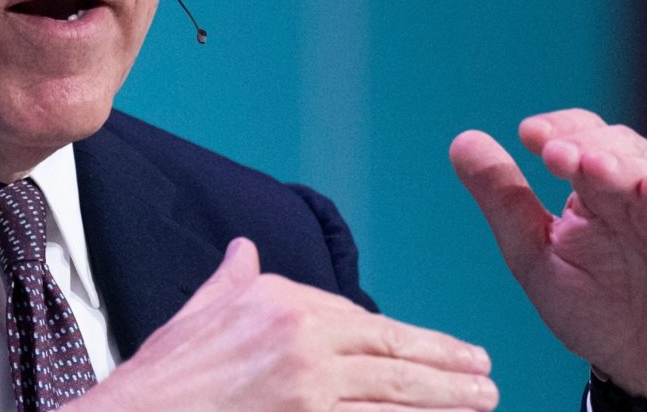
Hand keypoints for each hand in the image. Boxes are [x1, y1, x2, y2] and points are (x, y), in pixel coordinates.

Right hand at [69, 237, 498, 410]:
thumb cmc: (161, 379)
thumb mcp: (197, 314)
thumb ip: (233, 281)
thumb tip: (244, 249)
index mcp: (281, 304)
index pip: (360, 321)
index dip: (407, 339)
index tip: (437, 347)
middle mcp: (303, 341)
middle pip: (393, 355)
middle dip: (447, 364)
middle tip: (485, 372)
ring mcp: (309, 392)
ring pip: (396, 396)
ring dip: (447, 400)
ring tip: (481, 401)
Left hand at [449, 110, 646, 405]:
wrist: (645, 374)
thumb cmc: (595, 309)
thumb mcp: (534, 255)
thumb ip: (503, 200)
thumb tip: (462, 141)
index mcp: (602, 188)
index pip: (585, 137)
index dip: (562, 129)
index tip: (526, 135)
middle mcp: (645, 194)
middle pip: (621, 149)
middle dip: (586, 146)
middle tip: (553, 152)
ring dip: (625, 167)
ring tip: (592, 163)